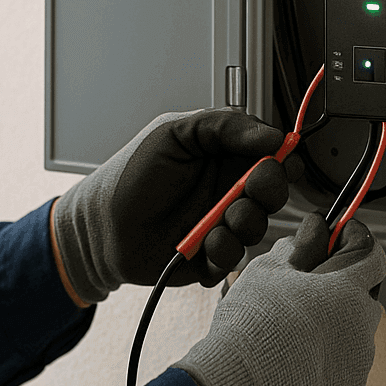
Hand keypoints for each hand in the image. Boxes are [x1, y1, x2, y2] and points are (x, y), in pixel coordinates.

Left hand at [52, 108, 302, 301]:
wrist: (100, 225)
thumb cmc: (131, 175)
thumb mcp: (174, 132)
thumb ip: (224, 126)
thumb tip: (272, 135)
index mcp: (225, 156)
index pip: (273, 155)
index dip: (284, 158)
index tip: (280, 159)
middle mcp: (228, 190)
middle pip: (274, 191)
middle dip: (269, 191)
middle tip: (249, 188)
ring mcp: (222, 224)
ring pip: (258, 227)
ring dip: (245, 222)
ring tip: (218, 219)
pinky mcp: (212, 257)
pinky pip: (235, 259)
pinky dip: (224, 251)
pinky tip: (203, 243)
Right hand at [173, 213, 385, 385]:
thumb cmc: (250, 329)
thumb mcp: (266, 271)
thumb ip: (296, 249)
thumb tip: (309, 238)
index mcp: (347, 290)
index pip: (373, 256)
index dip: (356, 243)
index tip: (338, 240)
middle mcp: (362, 327)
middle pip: (365, 298)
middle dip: (343, 289)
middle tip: (307, 291)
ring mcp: (360, 367)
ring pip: (354, 336)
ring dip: (334, 329)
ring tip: (292, 335)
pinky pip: (345, 372)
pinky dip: (327, 365)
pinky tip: (294, 365)